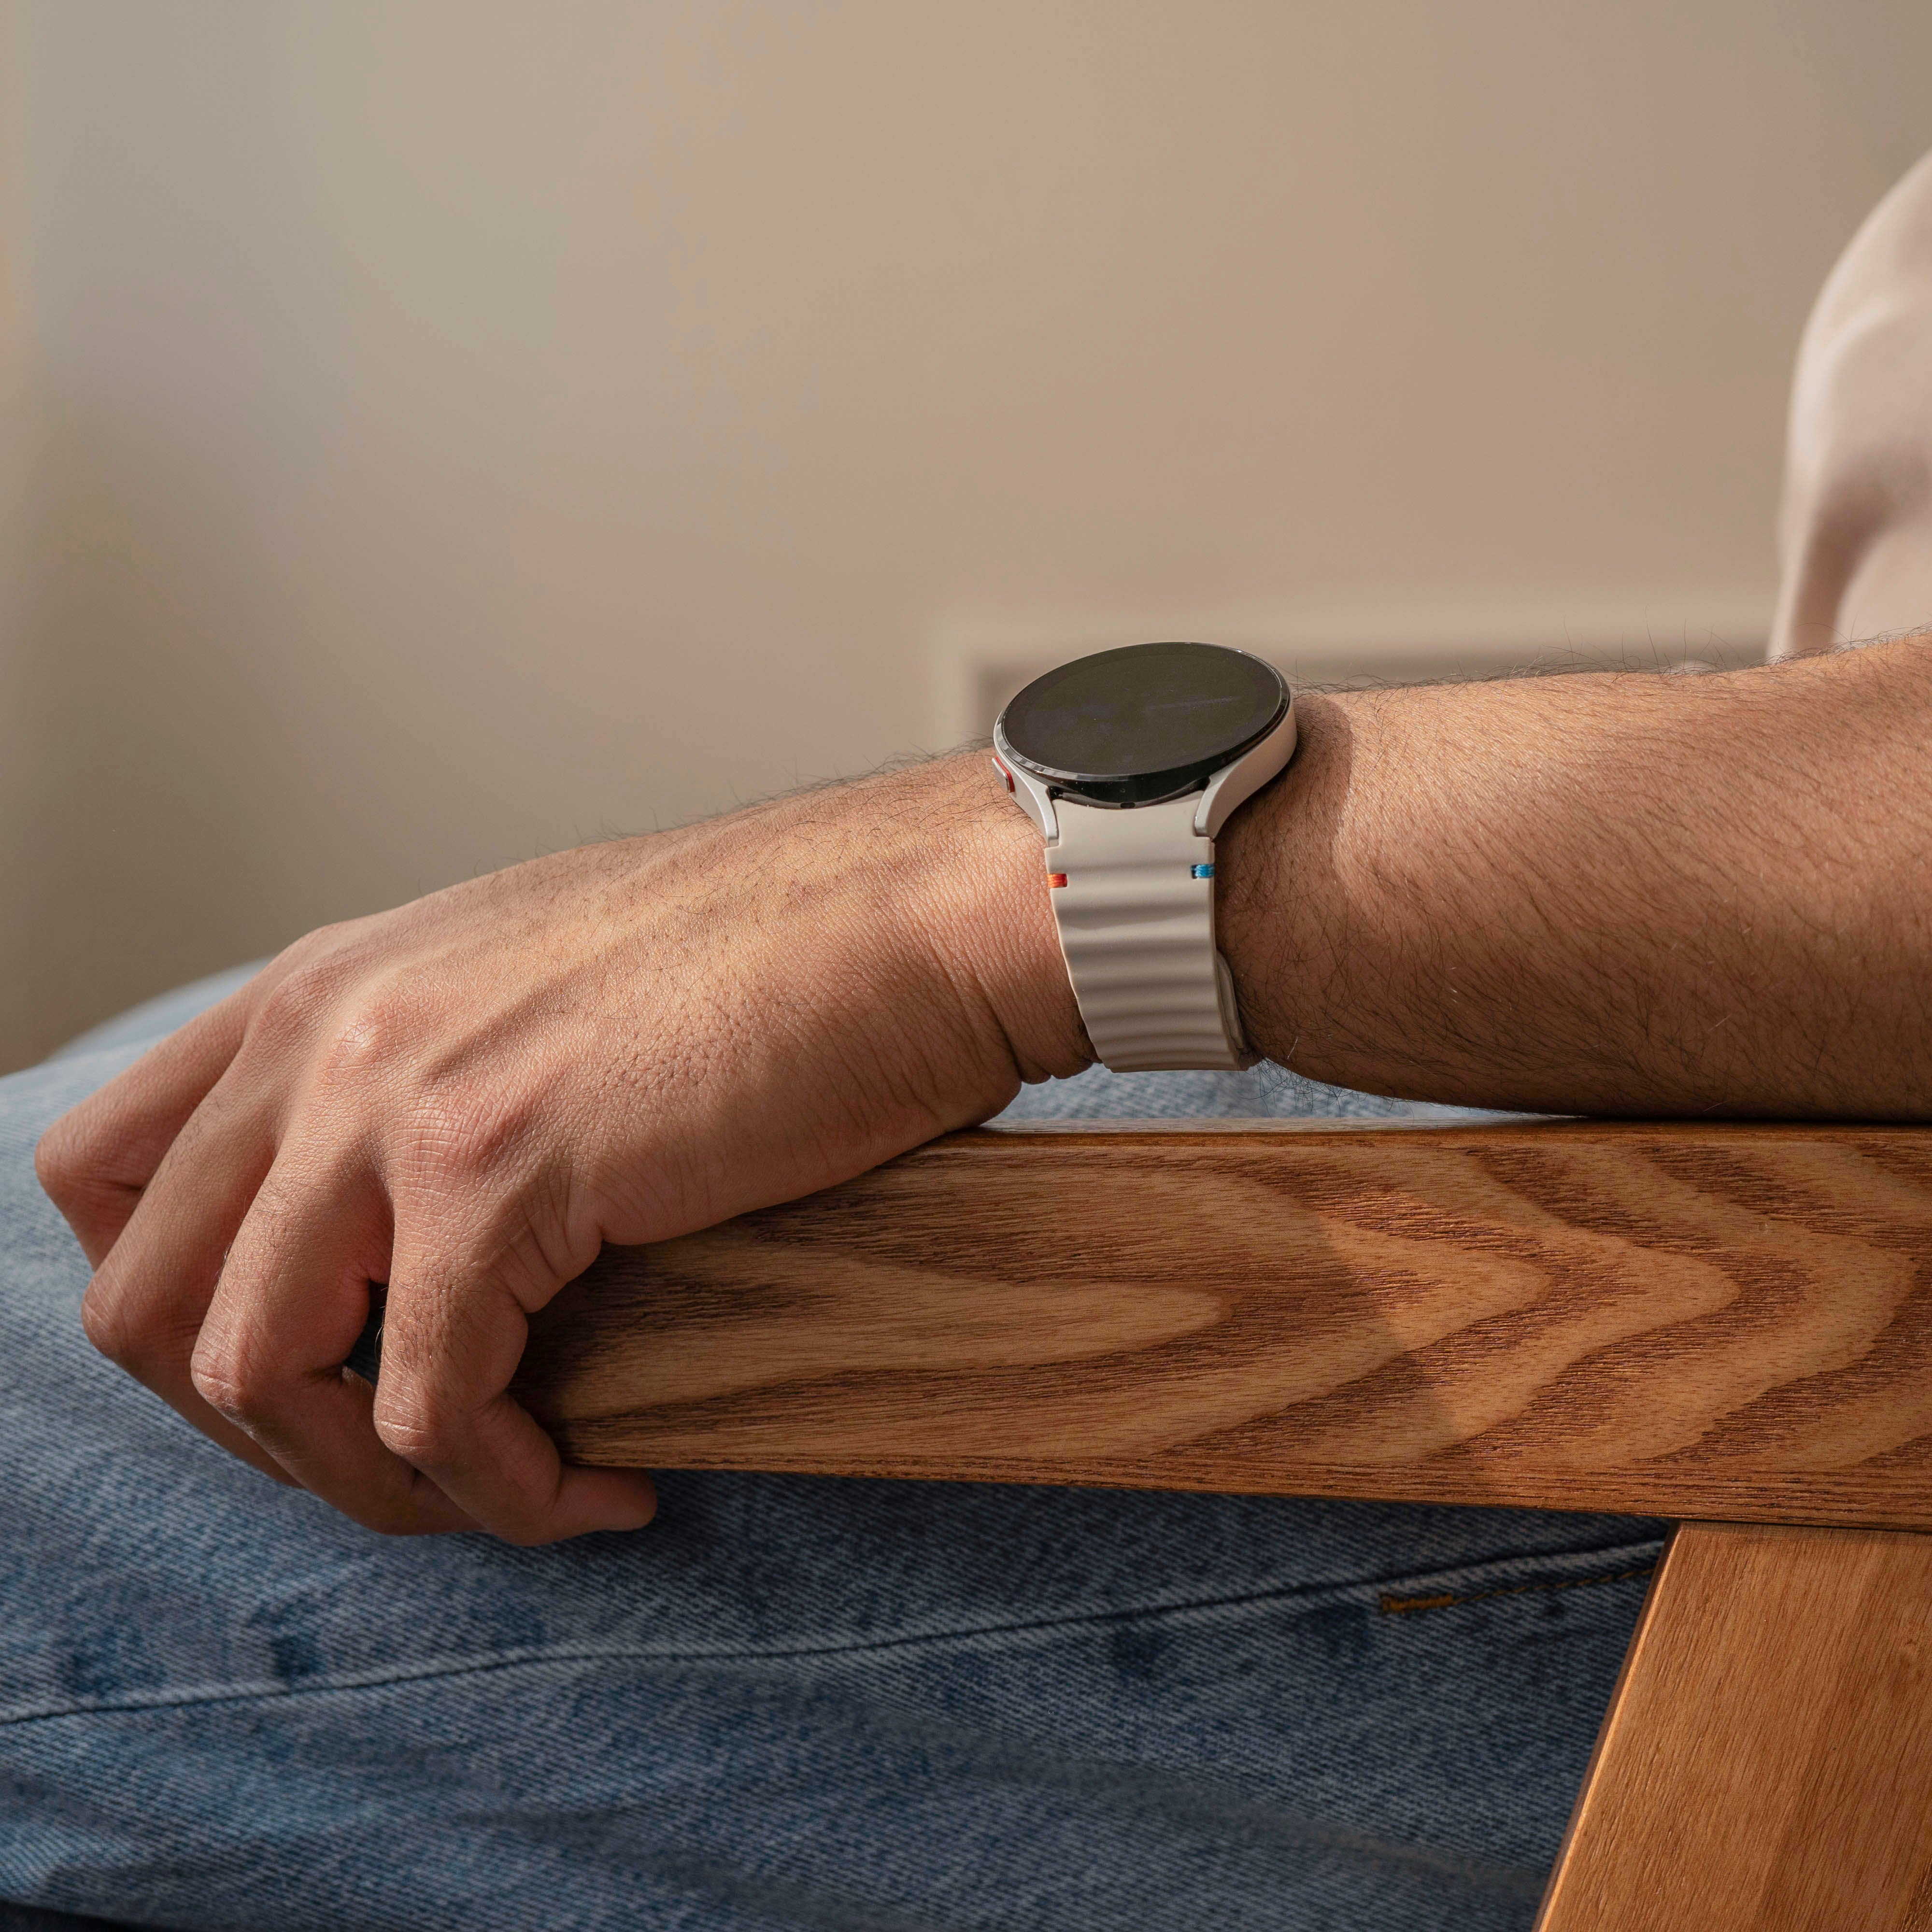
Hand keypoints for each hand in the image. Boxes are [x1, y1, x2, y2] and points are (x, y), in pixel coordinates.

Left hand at [36, 754, 1081, 1540]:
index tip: (311, 1370)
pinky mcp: (501, 1178)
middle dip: (260, 1430)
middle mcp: (326, 1032)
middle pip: (143, 1303)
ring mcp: (399, 1101)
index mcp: (326, 982)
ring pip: (256, 1376)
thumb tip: (413, 1232)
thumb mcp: (540, 984)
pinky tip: (596, 1484)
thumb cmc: (772, 952)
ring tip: (506, 1484)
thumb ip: (432, 1071)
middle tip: (402, 1462)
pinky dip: (501, 1486)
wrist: (910, 909)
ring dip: (371, 1479)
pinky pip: (433, 1408)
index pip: (104, 1172)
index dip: (175, 1305)